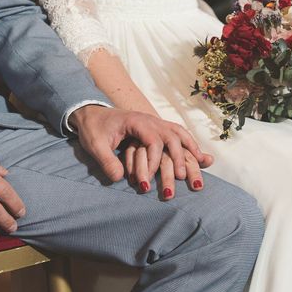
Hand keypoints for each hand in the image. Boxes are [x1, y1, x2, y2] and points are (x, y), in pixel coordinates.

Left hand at [69, 105, 213, 188]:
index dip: (154, 161)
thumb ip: (106, 161)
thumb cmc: (93, 129)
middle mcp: (149, 120)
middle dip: (178, 157)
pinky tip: (197, 154)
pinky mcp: (155, 127)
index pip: (152, 140)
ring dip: (190, 147)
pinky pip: (177, 133)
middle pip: (171, 135)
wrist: (91, 113)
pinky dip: (188, 142)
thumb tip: (119, 179)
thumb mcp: (95, 145)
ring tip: (201, 163)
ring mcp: (154, 122)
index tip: (149, 179)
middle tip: (182, 177)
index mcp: (135, 121)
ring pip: (178, 132)